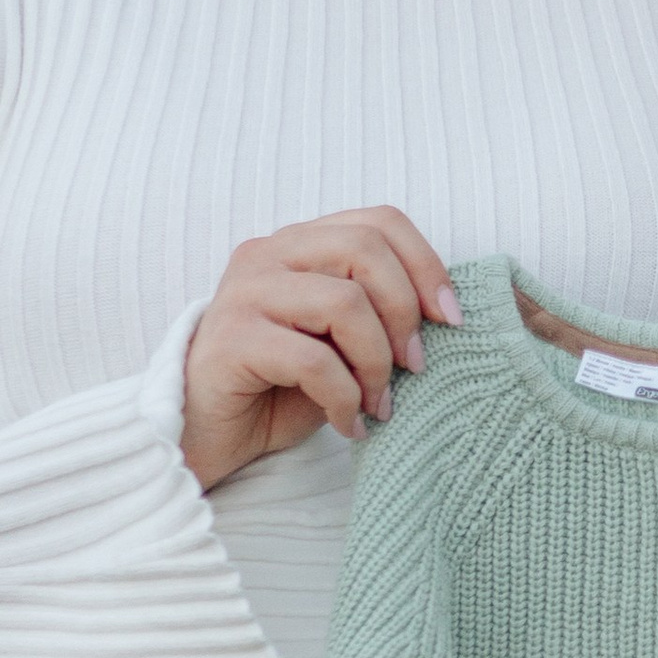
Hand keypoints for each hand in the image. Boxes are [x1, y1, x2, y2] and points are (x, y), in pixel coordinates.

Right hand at [181, 210, 459, 491]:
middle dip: (405, 314)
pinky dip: (344, 398)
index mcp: (299, 243)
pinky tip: (347, 424)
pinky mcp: (231, 338)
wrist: (206, 436)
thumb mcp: (339, 342)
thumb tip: (444, 315)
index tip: (451, 321)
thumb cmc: (279, 388)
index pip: (379, 221)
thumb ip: (376, 314)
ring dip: (376, 363)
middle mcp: (268, 253)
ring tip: (376, 403)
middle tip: (415, 368)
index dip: (427, 265)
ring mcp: (245, 291)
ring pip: (345, 303)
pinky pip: (314, 359)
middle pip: (366, 250)